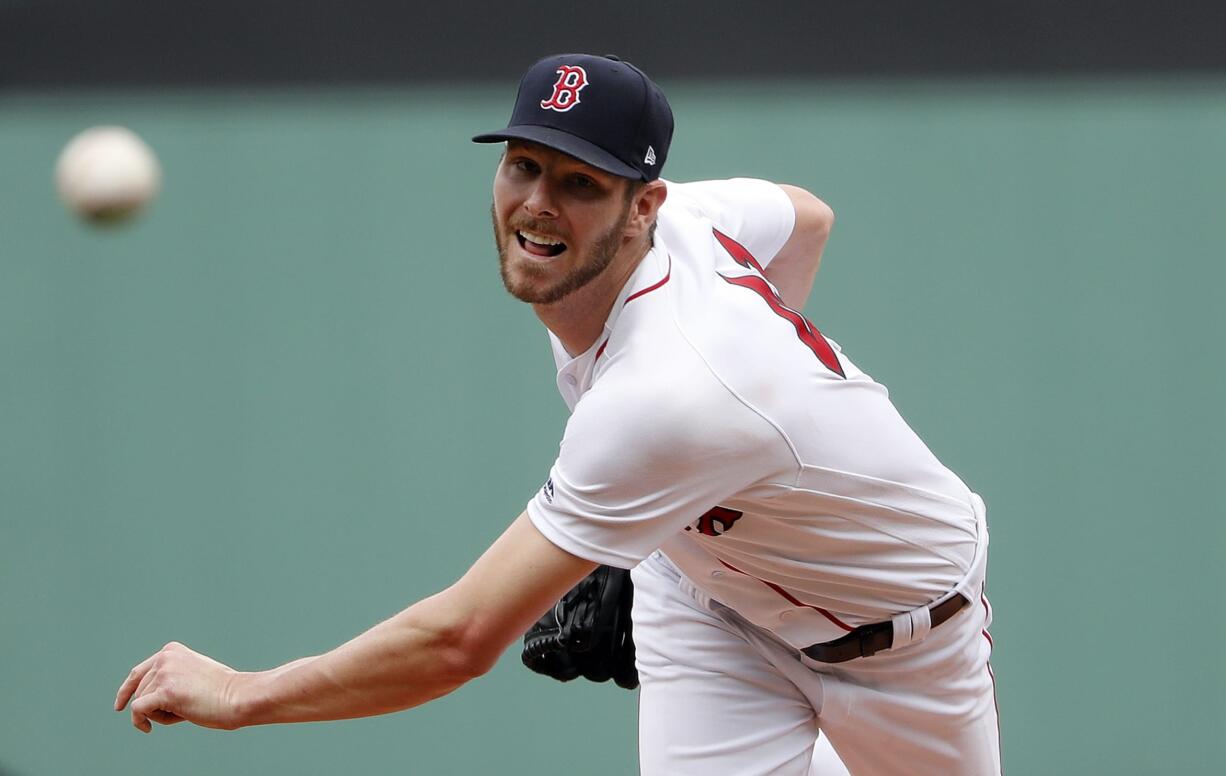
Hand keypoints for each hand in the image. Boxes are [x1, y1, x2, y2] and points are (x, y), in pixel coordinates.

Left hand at [115, 642, 243, 732]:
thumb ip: (171, 677)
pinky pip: (138, 711)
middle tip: (182, 710)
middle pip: (140, 691)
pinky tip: (147, 728)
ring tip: (184, 711)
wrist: (239, 697)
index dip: (126, 690)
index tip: (120, 705)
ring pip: (141, 702)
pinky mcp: (165, 691)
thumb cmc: (221, 692)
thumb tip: (144, 697)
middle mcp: (165, 658)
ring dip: (158, 714)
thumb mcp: (193, 675)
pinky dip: (139, 722)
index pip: (139, 672)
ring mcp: (165, 673)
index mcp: (171, 651)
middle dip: (154, 707)